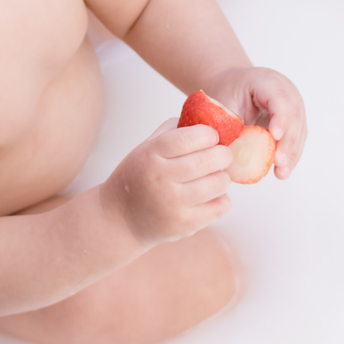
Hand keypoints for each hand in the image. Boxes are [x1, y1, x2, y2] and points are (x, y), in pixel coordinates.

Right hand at [102, 118, 233, 245]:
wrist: (120, 219)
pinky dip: (222, 199)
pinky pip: (220, 206)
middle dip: (224, 154)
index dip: (209, 134)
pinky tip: (213, 195)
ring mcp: (174, 203)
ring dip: (223, 177)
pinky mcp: (185, 224)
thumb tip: (203, 118)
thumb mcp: (144, 149)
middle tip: (222, 155)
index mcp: (151, 155)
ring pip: (219, 183)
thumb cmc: (137, 178)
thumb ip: (171, 132)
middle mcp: (162, 178)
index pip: (190, 137)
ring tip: (216, 176)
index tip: (212, 136)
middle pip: (209, 160)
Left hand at [206, 67, 306, 179]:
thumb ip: (229, 125)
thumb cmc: (227, 92)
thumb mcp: (223, 105)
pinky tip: (283, 169)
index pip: (279, 98)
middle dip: (288, 142)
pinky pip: (296, 137)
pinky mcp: (294, 118)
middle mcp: (285, 90)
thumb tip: (231, 155)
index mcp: (266, 81)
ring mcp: (293, 104)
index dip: (280, 118)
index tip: (275, 136)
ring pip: (299, 130)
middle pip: (293, 116)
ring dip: (292, 153)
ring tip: (282, 173)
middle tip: (279, 163)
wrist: (233, 83)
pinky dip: (290, 154)